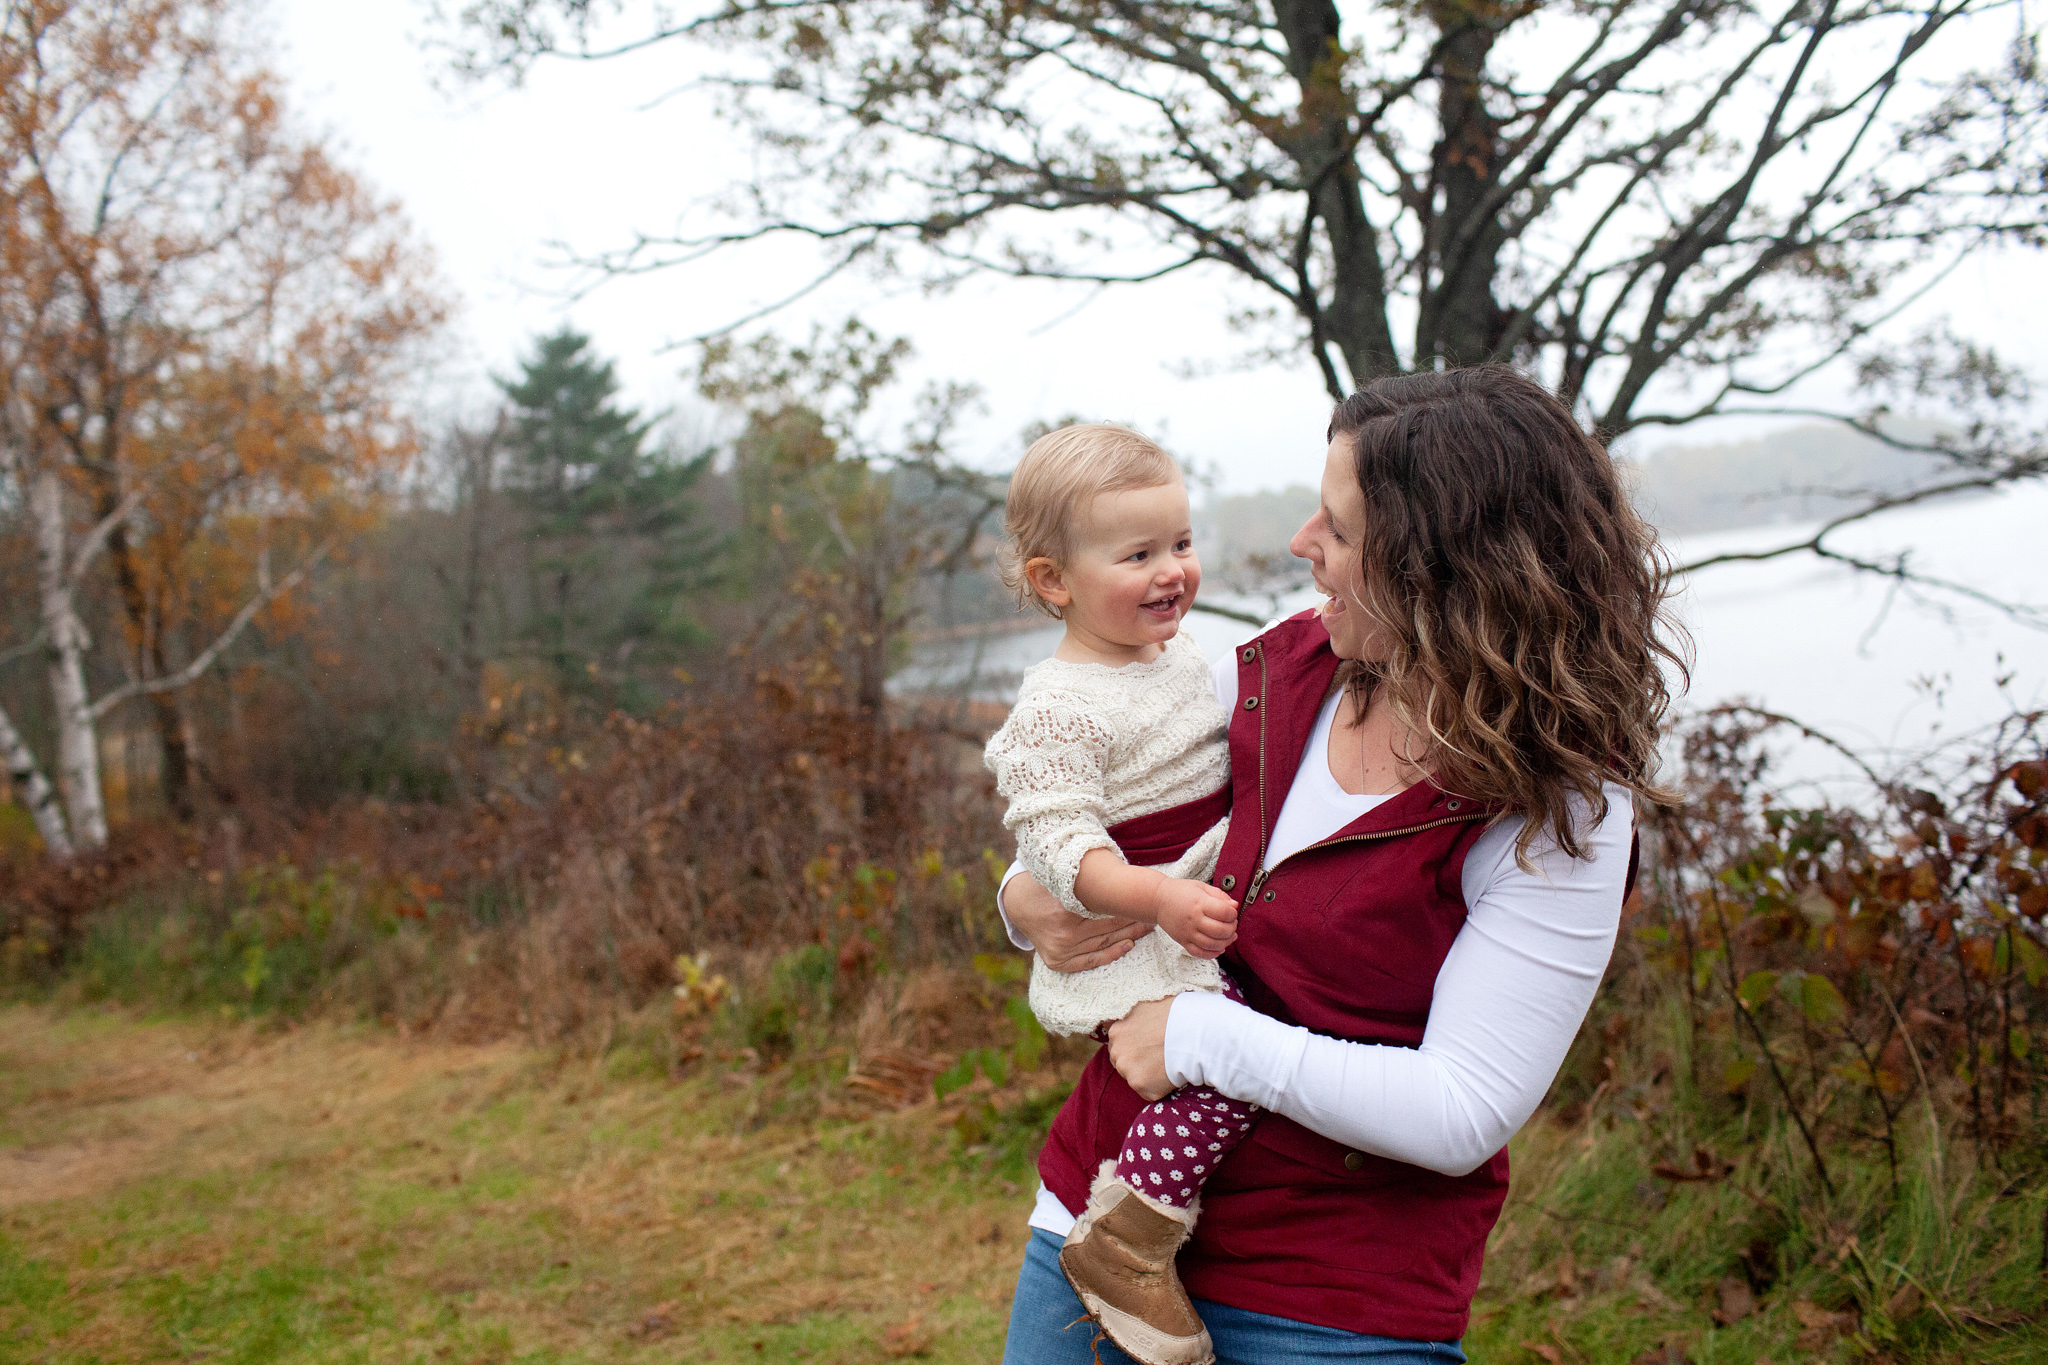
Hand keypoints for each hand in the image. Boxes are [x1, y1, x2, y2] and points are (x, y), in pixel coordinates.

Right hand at [1005, 872, 1149, 972]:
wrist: (1019, 903)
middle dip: (1133, 921)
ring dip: (1128, 936)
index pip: (1108, 911)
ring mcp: (1061, 950)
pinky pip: (1090, 960)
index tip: (1146, 903)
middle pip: (1109, 928)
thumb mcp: (1067, 877)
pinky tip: (1127, 946)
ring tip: (1146, 928)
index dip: (1129, 907)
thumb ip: (1091, 882)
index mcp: (1066, 910)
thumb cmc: (1048, 884)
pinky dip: (1111, 954)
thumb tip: (1126, 876)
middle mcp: (1064, 933)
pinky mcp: (1057, 962)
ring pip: (1103, 943)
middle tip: (1153, 916)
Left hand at [1107, 997, 1175, 1100]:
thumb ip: (1134, 1015)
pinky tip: (1172, 1075)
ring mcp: (1127, 1071)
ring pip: (1136, 1078)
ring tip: (1168, 1065)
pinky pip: (1149, 1092)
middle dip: (1138, 1062)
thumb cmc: (1176, 1014)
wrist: (1193, 1033)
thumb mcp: (1147, 1005)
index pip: (1118, 1044)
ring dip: (1149, 1075)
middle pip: (1123, 1063)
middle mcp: (1117, 1052)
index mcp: (1116, 1031)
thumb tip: (1133, 1017)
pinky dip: (1160, 1088)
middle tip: (1158, 1058)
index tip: (1149, 1047)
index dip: (1135, 1046)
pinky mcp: (1141, 1087)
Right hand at [1150, 878, 1238, 958]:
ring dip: (1225, 942)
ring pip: (1212, 945)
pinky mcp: (1183, 941)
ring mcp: (1187, 933)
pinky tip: (1218, 947)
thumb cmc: (1180, 892)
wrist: (1157, 900)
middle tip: (1232, 924)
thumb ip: (1220, 896)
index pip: (1224, 913)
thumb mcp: (1201, 887)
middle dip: (1232, 929)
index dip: (1233, 914)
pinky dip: (1212, 954)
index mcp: (1199, 903)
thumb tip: (1235, 906)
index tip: (1232, 912)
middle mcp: (1193, 920)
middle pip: (1220, 931)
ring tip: (1228, 936)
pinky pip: (1200, 953)